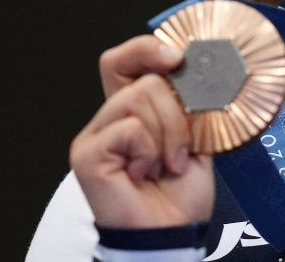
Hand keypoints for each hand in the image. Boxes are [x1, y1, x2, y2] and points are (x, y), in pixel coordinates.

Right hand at [70, 36, 214, 227]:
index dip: (146, 49)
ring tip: (167, 165)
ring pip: (139, 99)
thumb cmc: (181, 193)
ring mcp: (93, 136)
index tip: (178, 58)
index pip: (123, 60)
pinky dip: (151, 150)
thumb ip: (189, 103)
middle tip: (182, 149)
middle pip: (142, 80)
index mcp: (131, 112)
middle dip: (177, 113)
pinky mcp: (87, 154)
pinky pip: (130, 128)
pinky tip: (146, 173)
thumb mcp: (195, 137)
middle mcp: (107, 120)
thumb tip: (196, 69)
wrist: (173, 235)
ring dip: (169, 134)